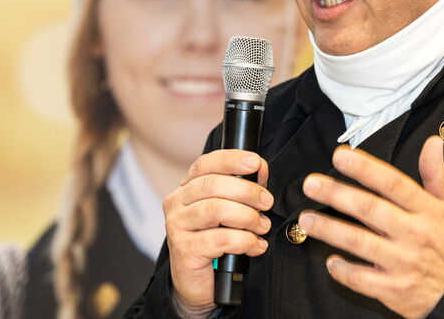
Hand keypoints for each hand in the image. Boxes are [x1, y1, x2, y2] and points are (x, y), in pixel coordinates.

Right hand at [162, 150, 273, 314]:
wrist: (197, 284)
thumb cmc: (215, 242)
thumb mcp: (229, 210)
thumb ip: (242, 189)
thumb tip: (260, 169)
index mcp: (186, 188)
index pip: (205, 164)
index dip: (232, 159)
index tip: (256, 163)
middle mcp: (176, 203)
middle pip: (212, 184)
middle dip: (247, 191)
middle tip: (267, 202)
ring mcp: (177, 226)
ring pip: (216, 209)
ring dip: (247, 216)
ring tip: (262, 226)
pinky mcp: (184, 250)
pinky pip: (220, 239)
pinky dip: (244, 241)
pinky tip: (255, 246)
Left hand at [298, 136, 443, 318]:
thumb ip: (435, 174)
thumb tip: (433, 142)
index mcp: (426, 210)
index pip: (392, 183)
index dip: (365, 168)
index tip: (341, 155)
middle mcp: (413, 234)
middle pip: (369, 209)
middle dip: (336, 194)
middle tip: (311, 184)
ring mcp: (402, 263)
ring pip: (359, 242)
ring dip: (329, 229)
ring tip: (306, 218)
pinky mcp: (394, 290)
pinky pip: (361, 279)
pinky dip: (342, 270)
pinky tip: (330, 260)